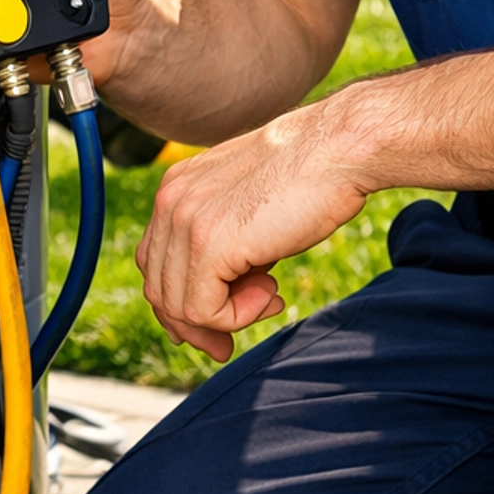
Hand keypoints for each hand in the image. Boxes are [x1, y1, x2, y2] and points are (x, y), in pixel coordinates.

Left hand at [135, 103, 370, 360]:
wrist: (337, 149)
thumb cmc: (308, 177)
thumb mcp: (247, 208)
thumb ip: (221, 241)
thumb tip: (211, 300)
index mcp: (176, 187)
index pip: (155, 262)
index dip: (181, 302)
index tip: (214, 326)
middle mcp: (170, 200)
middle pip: (159, 289)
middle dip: (194, 326)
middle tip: (228, 344)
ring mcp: (185, 220)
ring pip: (178, 306)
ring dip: (225, 318)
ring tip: (270, 297)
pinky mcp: (208, 243)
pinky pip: (203, 310)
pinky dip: (237, 317)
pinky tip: (273, 293)